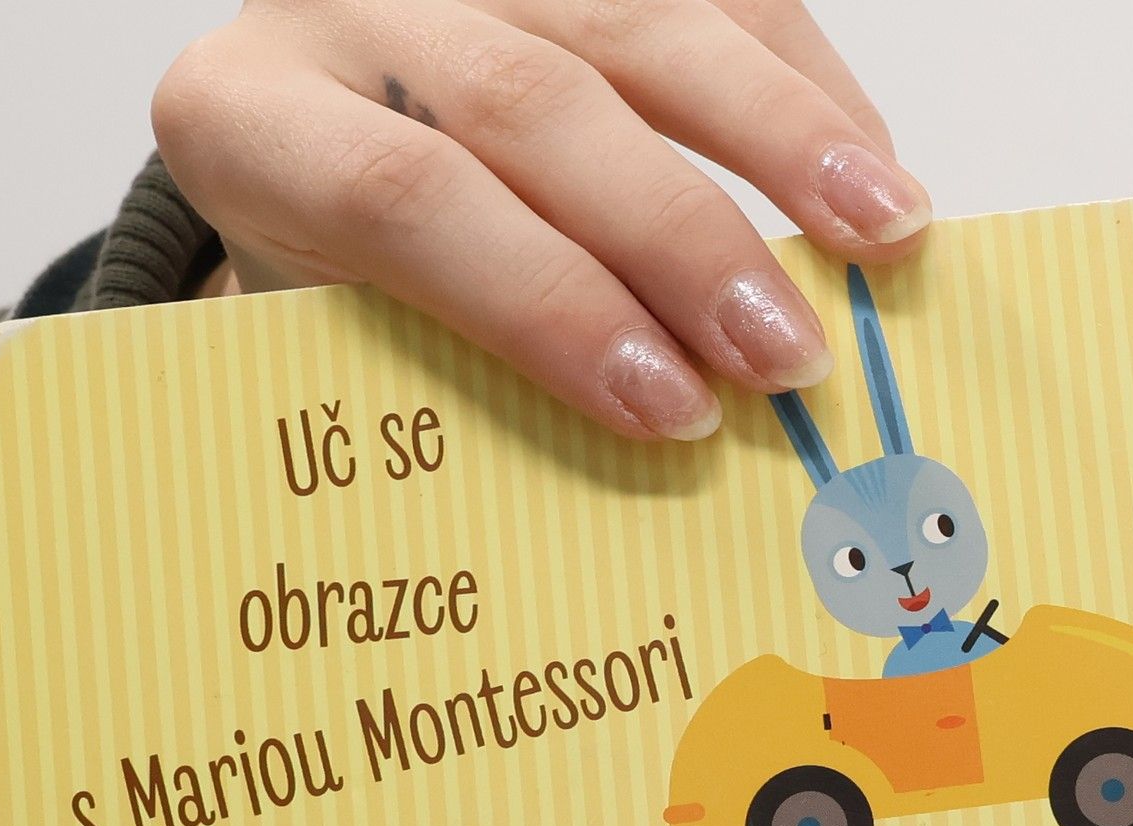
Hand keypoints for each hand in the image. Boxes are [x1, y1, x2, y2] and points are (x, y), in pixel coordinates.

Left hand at [152, 0, 930, 439]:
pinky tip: (866, 164)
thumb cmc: (337, 287)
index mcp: (250, 125)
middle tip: (787, 356)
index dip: (547, 304)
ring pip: (640, 21)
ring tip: (882, 231)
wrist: (311, 159)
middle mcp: (348, 14)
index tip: (668, 407)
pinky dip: (802, 80)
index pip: (402, 200)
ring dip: (781, 136)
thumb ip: (457, 380)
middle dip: (682, 239)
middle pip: (536, 108)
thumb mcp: (349, 347)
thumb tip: (644, 474)